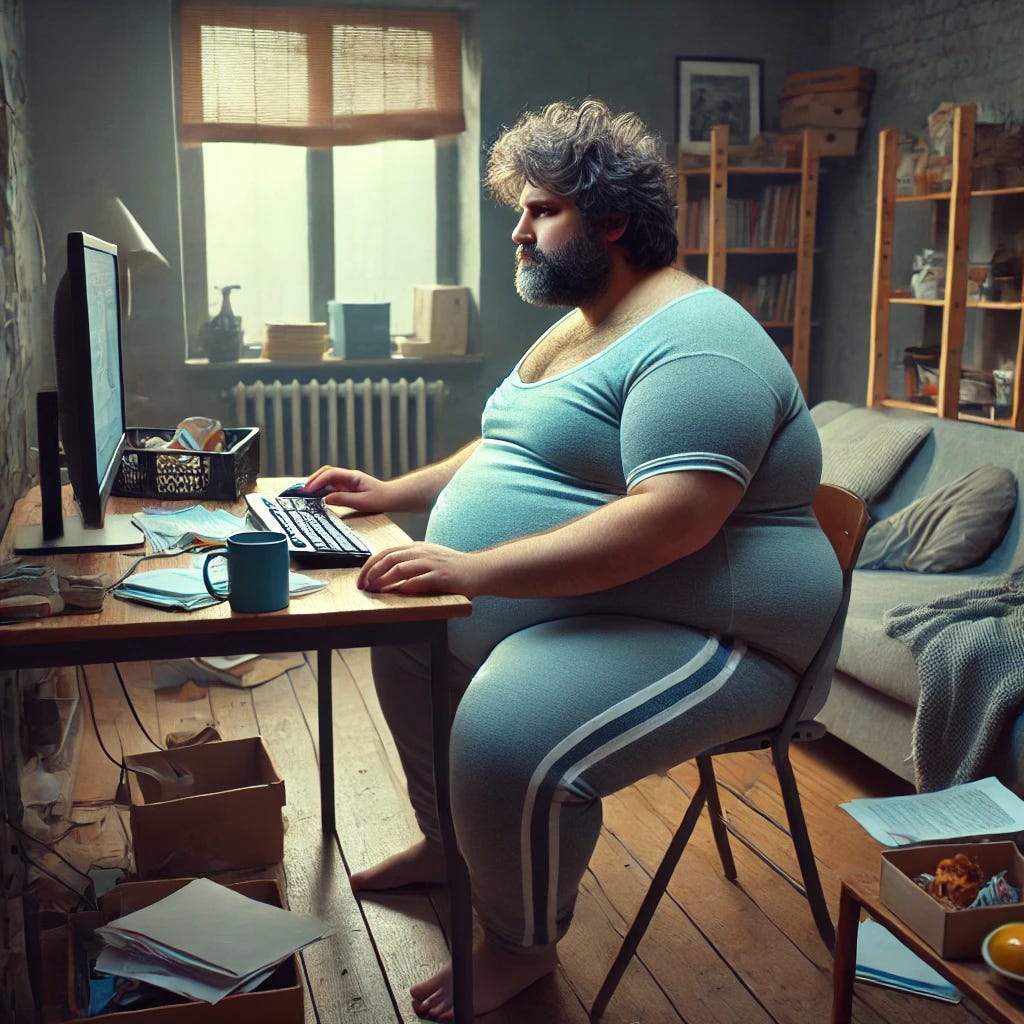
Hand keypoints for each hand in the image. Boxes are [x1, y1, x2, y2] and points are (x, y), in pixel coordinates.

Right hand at [303, 465, 395, 513]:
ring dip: (316, 485)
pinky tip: (315, 498)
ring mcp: (347, 482)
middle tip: (301, 491)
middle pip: (326, 473)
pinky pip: (331, 487)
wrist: (392, 498)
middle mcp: (348, 477)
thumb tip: (326, 499)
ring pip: (327, 479)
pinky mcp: (347, 489)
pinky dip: (322, 491)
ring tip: (305, 495)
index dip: (318, 481)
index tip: (308, 490)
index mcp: (352, 477)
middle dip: (313, 480)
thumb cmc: (381, 499)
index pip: (330, 474)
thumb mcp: (363, 502)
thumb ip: (344, 499)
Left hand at [357, 542, 485, 596]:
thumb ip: (410, 567)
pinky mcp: (442, 576)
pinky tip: (397, 593)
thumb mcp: (429, 561)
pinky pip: (419, 580)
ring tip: (375, 590)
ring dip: (384, 580)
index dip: (370, 565)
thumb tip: (387, 581)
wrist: (481, 570)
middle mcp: (422, 553)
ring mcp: (432, 563)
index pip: (386, 552)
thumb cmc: (454, 569)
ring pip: (400, 568)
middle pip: (389, 558)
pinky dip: (405, 587)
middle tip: (363, 586)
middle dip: (371, 573)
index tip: (360, 578)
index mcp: (417, 548)